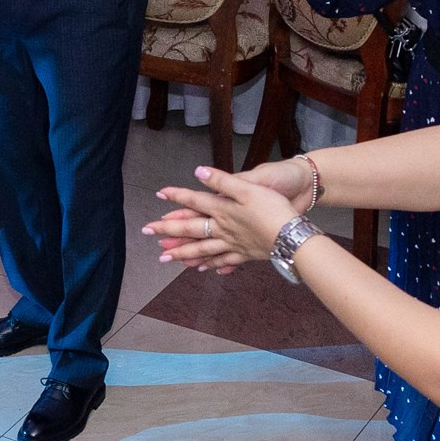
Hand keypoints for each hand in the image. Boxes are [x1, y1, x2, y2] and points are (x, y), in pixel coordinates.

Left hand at [143, 159, 309, 271]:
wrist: (293, 236)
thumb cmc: (273, 209)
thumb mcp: (248, 188)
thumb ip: (222, 181)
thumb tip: (198, 172)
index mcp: (223, 211)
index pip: (194, 202)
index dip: (177, 196)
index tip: (159, 194)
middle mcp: (223, 230)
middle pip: (191, 230)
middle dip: (168, 231)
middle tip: (147, 232)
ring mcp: (233, 245)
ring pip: (202, 250)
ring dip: (182, 252)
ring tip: (166, 257)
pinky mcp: (245, 254)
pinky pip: (222, 261)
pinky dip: (210, 265)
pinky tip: (201, 268)